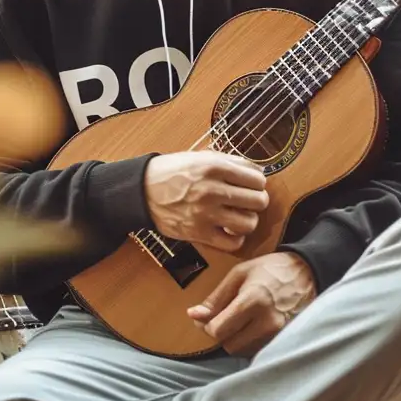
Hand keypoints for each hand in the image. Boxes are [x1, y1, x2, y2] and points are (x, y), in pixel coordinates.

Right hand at [145, 150, 269, 248]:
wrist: (142, 190)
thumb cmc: (172, 172)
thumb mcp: (201, 157)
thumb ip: (231, 162)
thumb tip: (258, 171)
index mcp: (214, 168)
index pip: (258, 180)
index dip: (258, 183)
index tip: (251, 185)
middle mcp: (212, 190)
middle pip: (258, 201)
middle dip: (257, 201)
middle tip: (248, 201)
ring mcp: (206, 214)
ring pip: (249, 223)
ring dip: (248, 220)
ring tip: (238, 215)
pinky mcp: (199, 233)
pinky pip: (233, 243)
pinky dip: (235, 238)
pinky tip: (229, 230)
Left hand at [186, 252, 316, 351]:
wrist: (307, 274)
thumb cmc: (270, 270)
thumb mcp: (238, 275)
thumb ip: (215, 299)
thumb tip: (194, 315)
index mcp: (253, 302)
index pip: (218, 331)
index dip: (208, 326)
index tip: (210, 317)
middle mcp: (267, 322)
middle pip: (229, 345)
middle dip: (223, 334)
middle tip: (227, 318)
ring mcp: (278, 334)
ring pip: (243, 351)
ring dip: (236, 339)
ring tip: (243, 320)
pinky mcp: (284, 340)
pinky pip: (257, 350)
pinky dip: (250, 342)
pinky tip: (254, 326)